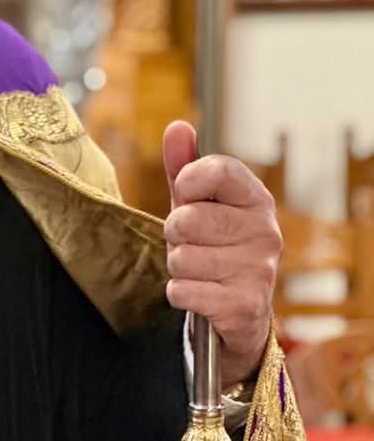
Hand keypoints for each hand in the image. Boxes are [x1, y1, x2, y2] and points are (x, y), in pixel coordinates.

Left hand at [162, 120, 281, 384]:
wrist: (240, 313)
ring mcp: (259, 270)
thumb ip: (184, 168)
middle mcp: (266, 232)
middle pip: (188, 218)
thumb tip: (177, 127)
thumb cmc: (214, 247)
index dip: (188, 180)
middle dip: (174, 233)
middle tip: (189, 243)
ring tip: (198, 269)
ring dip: (177, 266)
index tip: (184, 194)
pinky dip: (179, 293)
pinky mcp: (245, 305)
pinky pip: (183, 290)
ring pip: (181, 258)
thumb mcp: (197, 205)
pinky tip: (198, 293)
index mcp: (256, 199)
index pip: (220, 169)